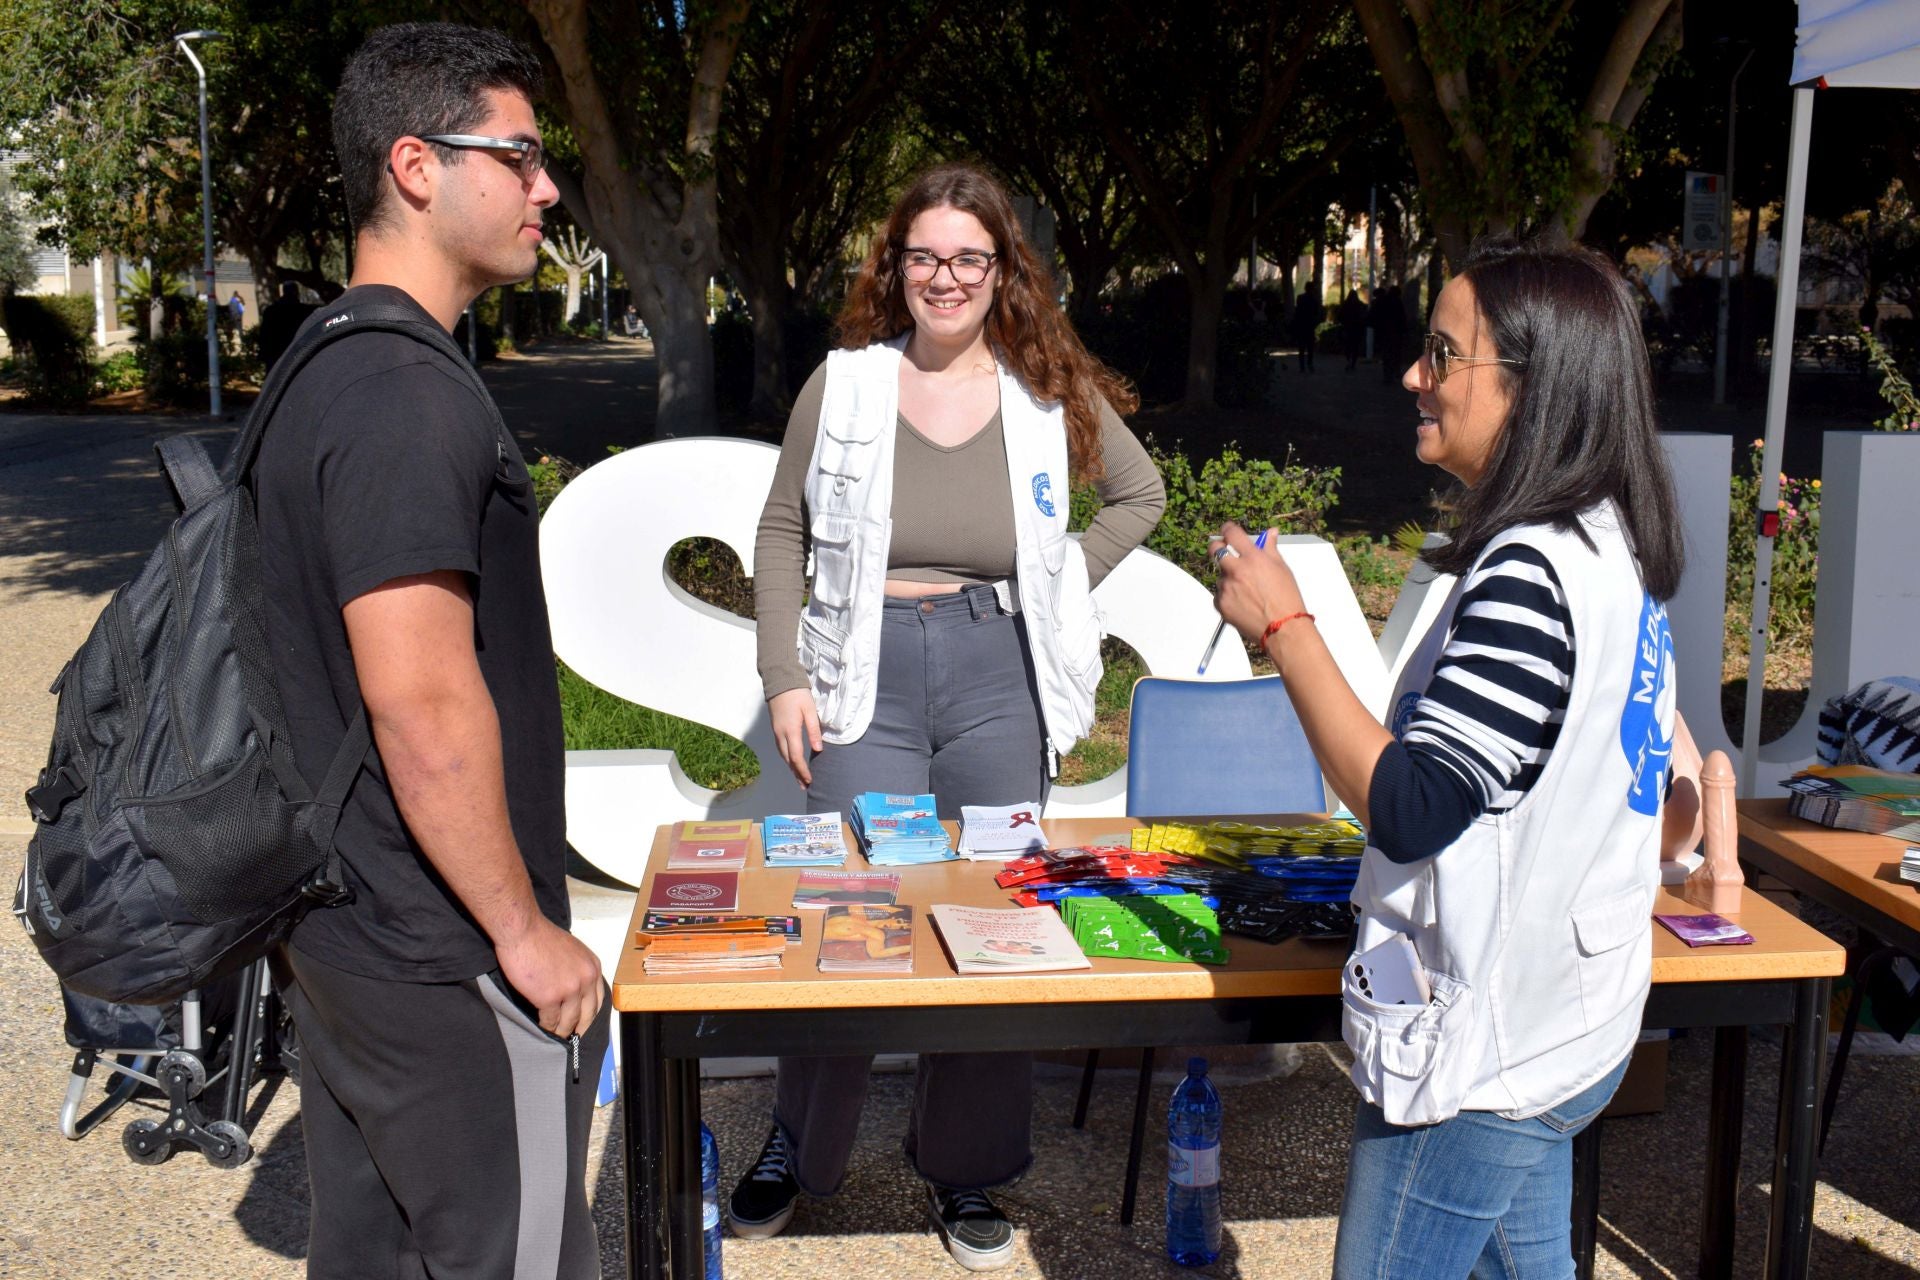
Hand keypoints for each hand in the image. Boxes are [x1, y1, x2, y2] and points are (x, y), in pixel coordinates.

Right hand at [496, 917, 603, 1038]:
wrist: (523, 930)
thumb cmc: (541, 936)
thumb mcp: (573, 950)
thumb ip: (578, 969)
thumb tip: (575, 988)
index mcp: (593, 967)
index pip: (598, 999)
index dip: (590, 1014)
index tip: (584, 1023)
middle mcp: (586, 979)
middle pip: (587, 1014)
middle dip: (580, 1028)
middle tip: (572, 1038)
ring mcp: (569, 990)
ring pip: (569, 1021)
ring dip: (562, 1032)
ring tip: (555, 1038)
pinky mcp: (549, 998)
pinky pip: (550, 1021)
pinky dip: (546, 1028)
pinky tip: (542, 1030)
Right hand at [768, 687, 822, 786]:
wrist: (780, 681)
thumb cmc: (797, 694)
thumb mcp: (810, 710)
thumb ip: (814, 730)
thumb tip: (818, 749)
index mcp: (790, 731)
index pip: (796, 757)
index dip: (802, 770)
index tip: (810, 780)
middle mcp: (780, 734)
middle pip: (788, 759)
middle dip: (796, 773)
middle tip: (805, 785)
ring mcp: (776, 732)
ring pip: (782, 755)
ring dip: (791, 767)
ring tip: (799, 778)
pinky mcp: (775, 728)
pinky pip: (780, 748)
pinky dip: (786, 758)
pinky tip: (791, 761)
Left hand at [1213, 522, 1306, 645]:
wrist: (1282, 628)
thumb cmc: (1286, 598)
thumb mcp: (1281, 568)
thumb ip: (1270, 548)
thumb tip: (1271, 532)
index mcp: (1253, 558)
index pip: (1232, 534)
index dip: (1227, 529)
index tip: (1227, 530)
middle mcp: (1236, 570)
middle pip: (1214, 549)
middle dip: (1217, 547)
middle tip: (1224, 552)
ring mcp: (1226, 588)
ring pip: (1220, 575)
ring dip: (1228, 578)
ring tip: (1246, 590)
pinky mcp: (1221, 604)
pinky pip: (1219, 594)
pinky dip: (1227, 595)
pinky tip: (1242, 602)